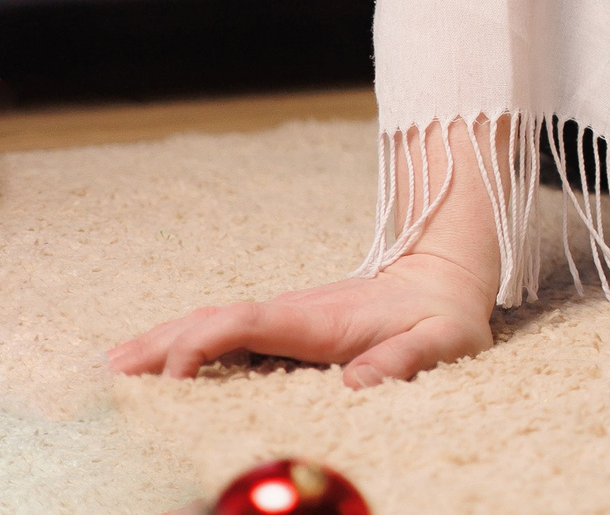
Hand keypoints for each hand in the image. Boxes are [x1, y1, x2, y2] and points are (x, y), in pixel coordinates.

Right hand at [104, 249, 496, 389]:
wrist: (447, 278)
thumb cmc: (445, 316)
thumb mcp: (443, 341)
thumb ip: (405, 360)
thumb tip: (358, 385)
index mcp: (322, 319)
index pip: (250, 321)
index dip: (206, 343)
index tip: (172, 376)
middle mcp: (295, 313)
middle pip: (216, 319)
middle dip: (163, 343)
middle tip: (109, 372)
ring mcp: (287, 317)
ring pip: (214, 323)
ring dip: (165, 342)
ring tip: (113, 368)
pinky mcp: (287, 327)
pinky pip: (228, 333)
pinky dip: (187, 344)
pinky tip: (159, 364)